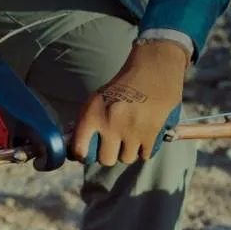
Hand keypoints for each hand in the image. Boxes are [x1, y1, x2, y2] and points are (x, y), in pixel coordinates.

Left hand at [70, 38, 189, 165]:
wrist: (153, 69)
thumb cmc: (122, 85)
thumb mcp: (97, 99)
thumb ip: (87, 123)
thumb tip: (77, 150)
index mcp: (92, 114)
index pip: (80, 150)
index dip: (83, 155)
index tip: (87, 154)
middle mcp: (111, 124)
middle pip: (105, 160)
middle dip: (109, 154)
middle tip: (113, 144)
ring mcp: (132, 130)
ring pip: (126, 159)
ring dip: (128, 152)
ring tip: (130, 138)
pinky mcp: (152, 133)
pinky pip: (144, 155)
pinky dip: (144, 149)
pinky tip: (143, 136)